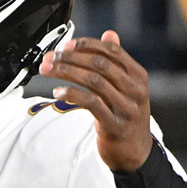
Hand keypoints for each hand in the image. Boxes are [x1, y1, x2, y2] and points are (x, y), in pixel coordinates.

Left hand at [39, 31, 152, 171]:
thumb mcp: (128, 87)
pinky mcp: (114, 124)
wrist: (135, 153)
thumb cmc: (127, 116)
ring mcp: (126, 107)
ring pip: (93, 81)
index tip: (66, 45)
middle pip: (100, 64)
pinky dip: (72, 94)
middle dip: (70, 58)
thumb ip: (118, 61)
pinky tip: (58, 92)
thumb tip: (109, 34)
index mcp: (138, 76)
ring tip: (49, 70)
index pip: (112, 51)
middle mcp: (134, 89)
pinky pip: (91, 103)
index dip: (87, 44)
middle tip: (50, 58)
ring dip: (67, 72)